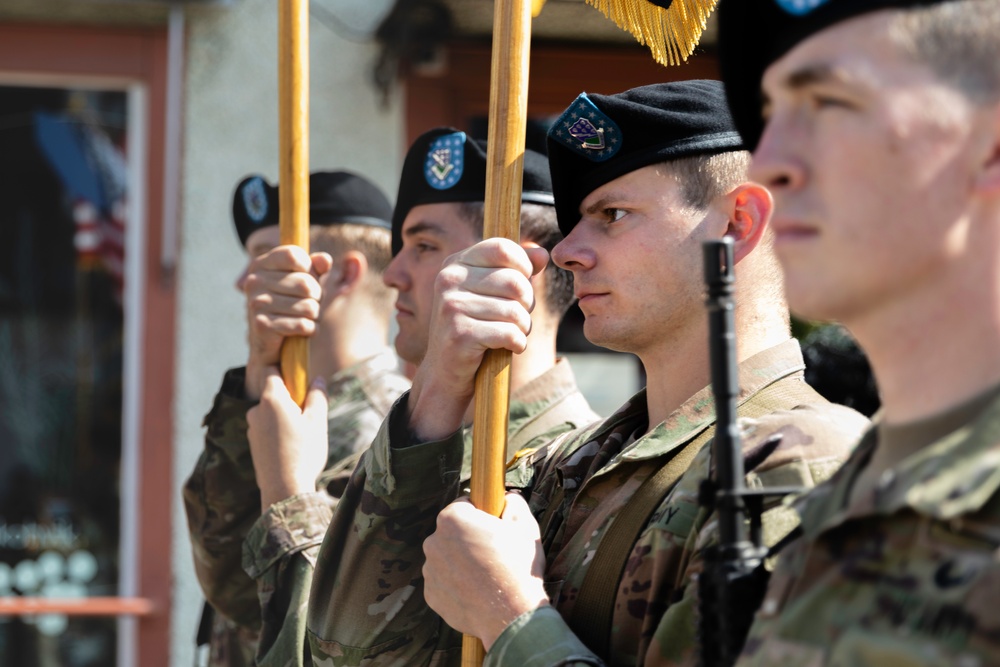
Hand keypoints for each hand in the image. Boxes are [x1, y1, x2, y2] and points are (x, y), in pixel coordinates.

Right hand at [243, 246, 332, 399]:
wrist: (270, 343)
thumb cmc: (290, 304)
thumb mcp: (304, 281)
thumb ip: (315, 267)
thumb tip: (325, 260)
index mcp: (261, 265)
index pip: (294, 256)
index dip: (309, 268)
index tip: (307, 277)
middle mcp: (255, 281)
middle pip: (306, 284)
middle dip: (316, 297)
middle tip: (308, 304)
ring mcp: (256, 303)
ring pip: (309, 307)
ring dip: (314, 316)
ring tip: (305, 317)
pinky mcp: (262, 325)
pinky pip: (303, 325)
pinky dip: (310, 330)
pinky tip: (303, 330)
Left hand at [246, 367, 328, 512]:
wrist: (284, 490)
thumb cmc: (304, 453)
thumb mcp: (318, 422)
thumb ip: (317, 396)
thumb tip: (317, 379)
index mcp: (272, 399)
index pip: (271, 369)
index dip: (285, 369)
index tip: (300, 378)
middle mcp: (256, 410)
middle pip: (273, 393)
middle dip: (289, 398)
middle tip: (308, 415)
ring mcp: (251, 428)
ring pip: (270, 412)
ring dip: (284, 417)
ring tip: (302, 436)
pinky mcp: (252, 444)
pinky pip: (266, 429)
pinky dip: (277, 432)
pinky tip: (292, 448)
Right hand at [408, 238, 549, 439]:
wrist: (445, 372)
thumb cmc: (474, 328)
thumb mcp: (491, 294)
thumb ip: (517, 271)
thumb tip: (543, 254)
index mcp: (455, 264)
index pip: (503, 248)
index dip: (523, 266)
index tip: (521, 287)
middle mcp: (449, 280)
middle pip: (515, 281)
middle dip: (526, 304)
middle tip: (518, 317)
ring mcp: (451, 307)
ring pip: (515, 310)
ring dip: (523, 327)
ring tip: (512, 334)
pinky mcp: (459, 334)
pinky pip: (509, 333)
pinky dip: (518, 343)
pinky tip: (509, 347)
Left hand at [422, 493, 548, 649]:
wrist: (512, 614)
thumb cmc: (518, 566)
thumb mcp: (525, 525)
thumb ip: (513, 502)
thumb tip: (507, 497)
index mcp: (452, 518)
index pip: (463, 505)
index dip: (481, 514)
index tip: (493, 527)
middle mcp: (433, 541)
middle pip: (452, 533)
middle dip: (468, 539)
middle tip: (492, 554)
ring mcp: (430, 570)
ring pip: (447, 558)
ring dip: (461, 563)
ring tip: (486, 576)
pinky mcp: (430, 595)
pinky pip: (443, 583)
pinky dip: (456, 586)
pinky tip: (476, 592)